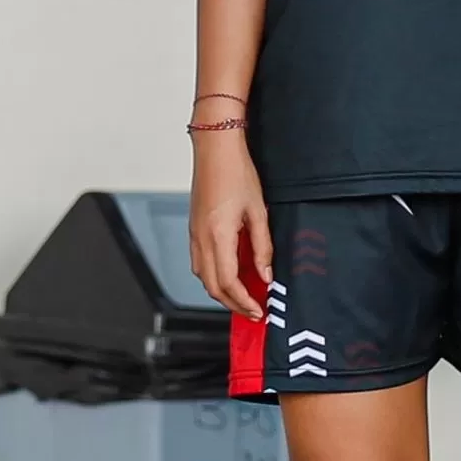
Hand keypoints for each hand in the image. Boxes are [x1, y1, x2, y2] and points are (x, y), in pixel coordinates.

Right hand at [186, 130, 271, 317]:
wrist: (216, 149)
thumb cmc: (236, 173)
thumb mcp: (258, 211)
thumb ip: (262, 247)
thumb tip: (265, 275)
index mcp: (218, 236)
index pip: (228, 283)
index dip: (244, 301)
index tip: (258, 310)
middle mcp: (201, 239)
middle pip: (212, 286)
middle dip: (232, 303)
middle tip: (252, 311)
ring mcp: (194, 234)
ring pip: (202, 277)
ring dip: (221, 292)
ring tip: (243, 296)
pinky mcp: (194, 228)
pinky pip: (199, 262)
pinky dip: (213, 276)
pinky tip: (229, 274)